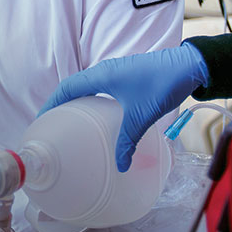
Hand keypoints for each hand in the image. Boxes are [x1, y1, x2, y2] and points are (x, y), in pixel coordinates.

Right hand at [38, 42, 208, 171]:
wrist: (189, 66)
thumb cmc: (162, 84)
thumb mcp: (141, 115)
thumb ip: (128, 140)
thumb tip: (120, 165)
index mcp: (100, 76)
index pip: (67, 88)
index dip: (52, 103)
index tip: (42, 119)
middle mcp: (104, 71)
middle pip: (74, 87)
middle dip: (61, 104)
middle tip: (54, 123)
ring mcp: (116, 72)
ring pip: (88, 87)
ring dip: (77, 101)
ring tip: (72, 120)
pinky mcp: (127, 76)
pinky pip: (101, 88)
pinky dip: (93, 100)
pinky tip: (99, 115)